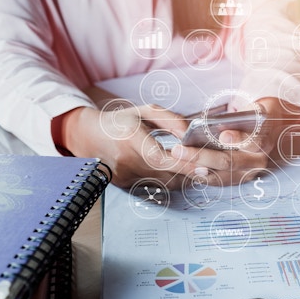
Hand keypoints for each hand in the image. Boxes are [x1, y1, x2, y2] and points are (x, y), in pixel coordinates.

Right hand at [56, 104, 194, 188]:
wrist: (88, 137)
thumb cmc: (121, 121)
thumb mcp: (145, 111)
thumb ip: (170, 120)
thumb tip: (191, 133)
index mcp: (130, 137)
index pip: (160, 157)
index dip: (183, 163)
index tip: (204, 166)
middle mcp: (126, 159)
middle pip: (166, 173)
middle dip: (191, 173)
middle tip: (211, 169)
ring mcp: (124, 176)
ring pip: (163, 183)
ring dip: (183, 178)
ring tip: (199, 170)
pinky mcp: (125, 185)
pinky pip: (155, 186)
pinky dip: (171, 181)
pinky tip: (180, 174)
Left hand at [169, 97, 299, 185]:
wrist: (279, 133)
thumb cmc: (264, 116)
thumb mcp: (260, 109)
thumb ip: (246, 115)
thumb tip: (220, 124)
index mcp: (267, 139)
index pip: (254, 141)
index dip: (239, 139)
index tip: (223, 135)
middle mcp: (259, 160)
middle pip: (229, 162)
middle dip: (201, 156)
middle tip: (178, 149)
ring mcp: (250, 173)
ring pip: (220, 174)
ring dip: (195, 168)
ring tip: (174, 160)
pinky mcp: (241, 180)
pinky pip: (218, 180)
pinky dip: (200, 175)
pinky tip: (182, 168)